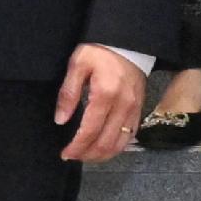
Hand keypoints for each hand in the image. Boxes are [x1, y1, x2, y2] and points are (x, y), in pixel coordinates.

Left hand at [56, 44, 145, 161]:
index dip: (77, 146)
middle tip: (73, 157)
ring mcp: (134, 110)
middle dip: (88, 155)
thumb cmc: (99, 51)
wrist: (128, 43)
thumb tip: (61, 120)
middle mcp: (123, 106)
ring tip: (86, 156)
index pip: (90, 130)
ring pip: (120, 144)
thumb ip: (68, 93)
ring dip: (103, 155)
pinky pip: (130, 136)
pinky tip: (104, 148)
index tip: (65, 153)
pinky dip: (117, 147)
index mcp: (105, 94)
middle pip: (106, 142)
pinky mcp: (139, 110)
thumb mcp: (77, 65)